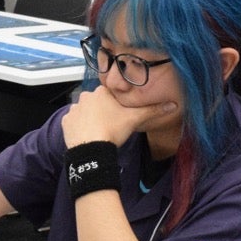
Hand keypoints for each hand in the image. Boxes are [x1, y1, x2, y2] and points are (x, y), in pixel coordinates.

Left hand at [61, 86, 176, 148]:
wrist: (91, 149)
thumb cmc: (113, 131)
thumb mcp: (135, 119)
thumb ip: (153, 111)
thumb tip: (173, 105)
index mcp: (101, 92)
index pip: (110, 94)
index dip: (115, 105)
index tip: (118, 116)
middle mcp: (85, 97)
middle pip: (96, 102)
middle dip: (102, 111)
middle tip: (110, 125)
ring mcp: (73, 109)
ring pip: (84, 111)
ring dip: (90, 119)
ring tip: (99, 132)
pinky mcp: (66, 121)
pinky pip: (73, 122)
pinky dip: (79, 127)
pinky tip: (87, 135)